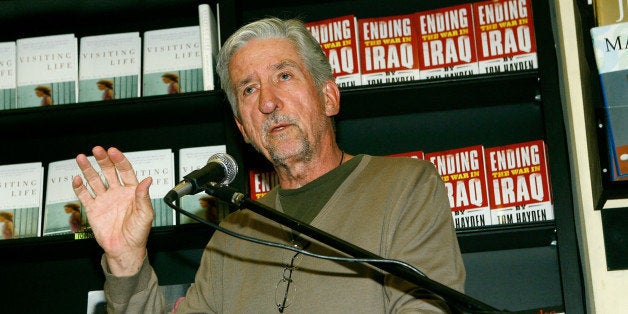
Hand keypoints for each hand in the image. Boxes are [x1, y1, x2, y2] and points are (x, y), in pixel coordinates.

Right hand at [72, 146, 153, 275]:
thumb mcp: (146, 214)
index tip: (113, 152)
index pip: (125, 171)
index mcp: (132, 192)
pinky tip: (77, 179)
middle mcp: (117, 193)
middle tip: (97, 150)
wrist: (124, 250)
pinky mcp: (93, 209)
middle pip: (108, 172)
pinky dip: (79, 187)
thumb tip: (148, 180)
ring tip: (81, 158)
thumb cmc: (138, 233)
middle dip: (103, 160)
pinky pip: (85, 196)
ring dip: (88, 169)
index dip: (119, 160)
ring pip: (95, 180)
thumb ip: (144, 196)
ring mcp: (105, 200)